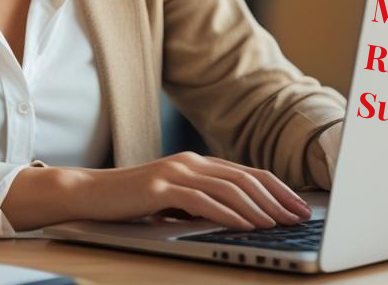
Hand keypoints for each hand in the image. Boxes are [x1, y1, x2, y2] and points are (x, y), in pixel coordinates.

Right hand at [2, 151, 312, 231]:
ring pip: (229, 187)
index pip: (248, 173)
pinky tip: (245, 224)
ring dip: (259, 207)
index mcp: (198, 163)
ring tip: (279, 224)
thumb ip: (203, 202)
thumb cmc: (132, 201)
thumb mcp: (174, 201)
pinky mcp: (160, 187)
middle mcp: (191, 162)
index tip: (299, 207)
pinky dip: (228, 212)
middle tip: (300, 217)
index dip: (278, 189)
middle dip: (277, 198)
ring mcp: (175, 172)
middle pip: (246, 177)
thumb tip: (242, 218)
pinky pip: (202, 200)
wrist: (88, 193)